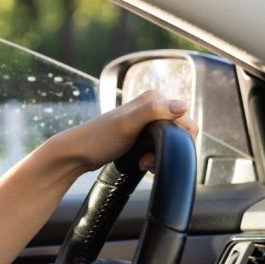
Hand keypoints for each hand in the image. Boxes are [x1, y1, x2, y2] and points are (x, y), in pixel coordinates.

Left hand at [47, 90, 197, 173]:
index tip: (159, 151)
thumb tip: (182, 106)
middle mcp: (154, 107)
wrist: (78, 153)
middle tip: (146, 160)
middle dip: (168, 151)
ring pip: (170, 144)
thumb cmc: (99, 139)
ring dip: (160, 157)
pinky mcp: (142, 135)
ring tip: (142, 163)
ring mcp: (148, 121)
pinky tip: (141, 164)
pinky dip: (154, 159)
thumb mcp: (127, 125)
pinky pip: (159, 149)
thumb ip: (152, 112)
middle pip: (180, 134)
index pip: (186, 121)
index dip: (179, 141)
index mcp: (154, 99)